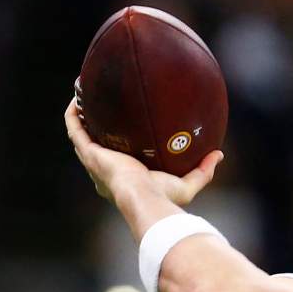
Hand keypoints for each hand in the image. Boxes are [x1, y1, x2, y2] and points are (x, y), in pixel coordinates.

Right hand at [64, 96, 221, 205]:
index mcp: (124, 178)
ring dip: (81, 113)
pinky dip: (74, 111)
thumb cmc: (163, 196)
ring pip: (81, 133)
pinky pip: (74, 127)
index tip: (128, 130)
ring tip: (86, 94)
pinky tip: (79, 94)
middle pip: (97, 144)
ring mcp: (94, 159)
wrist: (143, 197)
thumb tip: (218, 154)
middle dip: (97, 127)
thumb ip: (203, 170)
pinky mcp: (88, 151)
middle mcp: (104, 169)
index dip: (119, 146)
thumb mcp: (187, 184)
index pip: (118, 160)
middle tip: (105, 107)